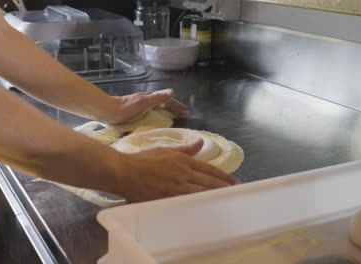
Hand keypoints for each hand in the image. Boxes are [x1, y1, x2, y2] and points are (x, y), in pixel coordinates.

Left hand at [107, 89, 187, 123]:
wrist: (109, 112)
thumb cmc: (126, 108)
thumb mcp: (144, 102)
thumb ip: (157, 97)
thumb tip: (172, 92)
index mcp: (150, 98)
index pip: (168, 100)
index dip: (177, 105)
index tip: (186, 112)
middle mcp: (147, 101)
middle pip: (164, 103)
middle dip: (174, 108)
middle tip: (183, 115)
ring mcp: (142, 107)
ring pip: (159, 108)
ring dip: (168, 112)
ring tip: (174, 118)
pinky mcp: (137, 113)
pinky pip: (152, 114)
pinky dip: (159, 116)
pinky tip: (158, 122)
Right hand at [112, 139, 237, 201]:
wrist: (125, 172)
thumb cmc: (142, 160)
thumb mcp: (165, 150)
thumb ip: (185, 149)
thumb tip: (200, 143)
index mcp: (183, 161)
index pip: (209, 169)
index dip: (223, 176)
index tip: (233, 181)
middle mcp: (183, 174)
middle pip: (209, 182)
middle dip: (224, 187)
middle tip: (235, 192)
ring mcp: (176, 187)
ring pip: (202, 193)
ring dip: (215, 196)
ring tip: (226, 200)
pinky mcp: (169, 198)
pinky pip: (189, 203)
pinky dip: (200, 204)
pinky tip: (207, 207)